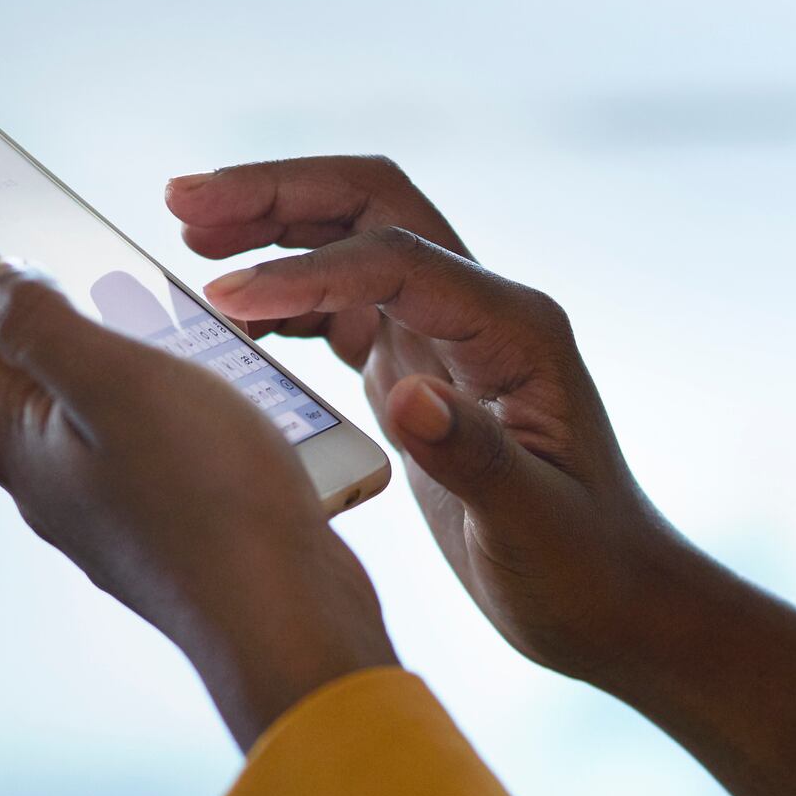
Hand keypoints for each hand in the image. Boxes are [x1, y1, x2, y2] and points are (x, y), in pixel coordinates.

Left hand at [0, 218, 397, 748]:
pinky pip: (123, 411)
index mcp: (9, 429)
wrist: (285, 617)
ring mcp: (89, 490)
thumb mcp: (116, 385)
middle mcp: (35, 464)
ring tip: (86, 256)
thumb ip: (41, 325)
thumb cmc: (208, 499)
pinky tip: (173, 343)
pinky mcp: (147, 505)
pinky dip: (132, 360)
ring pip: (65, 378)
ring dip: (75, 315)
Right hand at [165, 159, 795, 795]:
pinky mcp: (421, 368)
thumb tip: (405, 397)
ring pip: (352, 240)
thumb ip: (474, 457)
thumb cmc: (582, 570)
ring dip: (272, 227)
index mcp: (512, 331)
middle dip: (276, 193)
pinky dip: (284, 294)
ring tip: (186, 234)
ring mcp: (448, 334)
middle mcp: (481, 311)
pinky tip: (229, 313)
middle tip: (181, 202)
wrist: (615, 602)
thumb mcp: (531, 527)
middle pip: (371, 206)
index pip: (393, 262)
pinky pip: (344, 303)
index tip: (220, 294)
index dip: (304, 270)